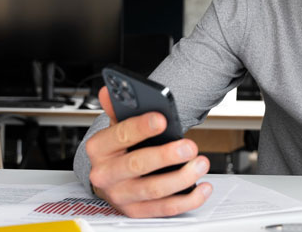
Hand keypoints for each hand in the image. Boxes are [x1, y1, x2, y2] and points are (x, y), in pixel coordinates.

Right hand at [86, 87, 211, 217]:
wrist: (110, 178)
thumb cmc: (119, 148)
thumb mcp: (116, 126)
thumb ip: (118, 108)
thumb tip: (108, 91)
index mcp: (99, 148)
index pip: (119, 135)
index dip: (141, 127)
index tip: (162, 119)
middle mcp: (106, 174)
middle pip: (137, 164)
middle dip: (166, 155)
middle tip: (189, 146)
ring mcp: (121, 195)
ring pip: (154, 189)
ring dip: (182, 177)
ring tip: (201, 163)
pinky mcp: (137, 211)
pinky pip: (164, 209)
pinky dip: (188, 200)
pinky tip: (203, 187)